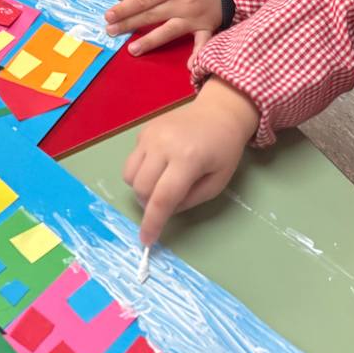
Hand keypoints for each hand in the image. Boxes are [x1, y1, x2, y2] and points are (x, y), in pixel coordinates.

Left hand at [107, 0, 220, 55]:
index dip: (125, 8)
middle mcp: (181, 2)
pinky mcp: (206, 28)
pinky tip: (189, 67)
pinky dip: (198, 54)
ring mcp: (194, 17)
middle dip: (128, 23)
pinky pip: (202, 42)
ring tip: (132, 50)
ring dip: (150, 41)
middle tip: (110, 31)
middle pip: (150, 15)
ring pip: (168, 31)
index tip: (108, 15)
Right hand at [124, 77, 258, 244]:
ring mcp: (150, 136)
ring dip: (141, 189)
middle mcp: (163, 145)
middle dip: (149, 205)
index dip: (152, 223)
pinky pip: (132, 161)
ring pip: (129, 176)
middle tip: (166, 203)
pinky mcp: (143, 131)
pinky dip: (141, 171)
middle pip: (141, 189)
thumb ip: (190, 201)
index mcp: (188, 159)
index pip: (163, 198)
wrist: (219, 112)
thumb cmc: (224, 149)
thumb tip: (165, 211)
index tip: (146, 240)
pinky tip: (159, 165)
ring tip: (161, 184)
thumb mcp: (217, 182)